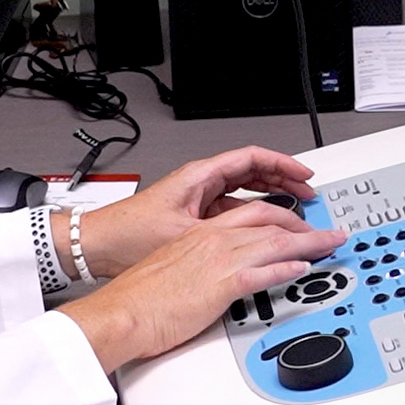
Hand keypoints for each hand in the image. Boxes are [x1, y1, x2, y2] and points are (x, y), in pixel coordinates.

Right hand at [56, 199, 346, 372]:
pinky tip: (303, 268)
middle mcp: (214, 240)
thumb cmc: (140, 298)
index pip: (253, 215)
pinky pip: (264, 271)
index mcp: (202, 234)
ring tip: (331, 245)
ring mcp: (219, 260)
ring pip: (275, 242)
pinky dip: (287, 268)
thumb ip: (199, 266)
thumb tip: (213, 276)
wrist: (122, 312)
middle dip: (305, 226)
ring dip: (309, 243)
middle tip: (329, 232)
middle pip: (271, 223)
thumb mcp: (174, 270)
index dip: (283, 219)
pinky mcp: (222, 283)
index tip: (300, 226)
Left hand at [76, 146, 317, 276]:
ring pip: (243, 190)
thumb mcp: (183, 233)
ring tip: (294, 207)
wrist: (97, 246)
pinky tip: (265, 227)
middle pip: (252, 171)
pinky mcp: (193, 215)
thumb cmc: (128, 235)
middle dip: (283, 179)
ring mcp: (198, 198)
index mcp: (200, 176)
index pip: (252, 159)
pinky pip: (232, 207)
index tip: (304, 175)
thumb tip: (256, 236)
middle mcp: (200, 183)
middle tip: (307, 192)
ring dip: (270, 196)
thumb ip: (222, 232)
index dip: (283, 164)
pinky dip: (253, 213)